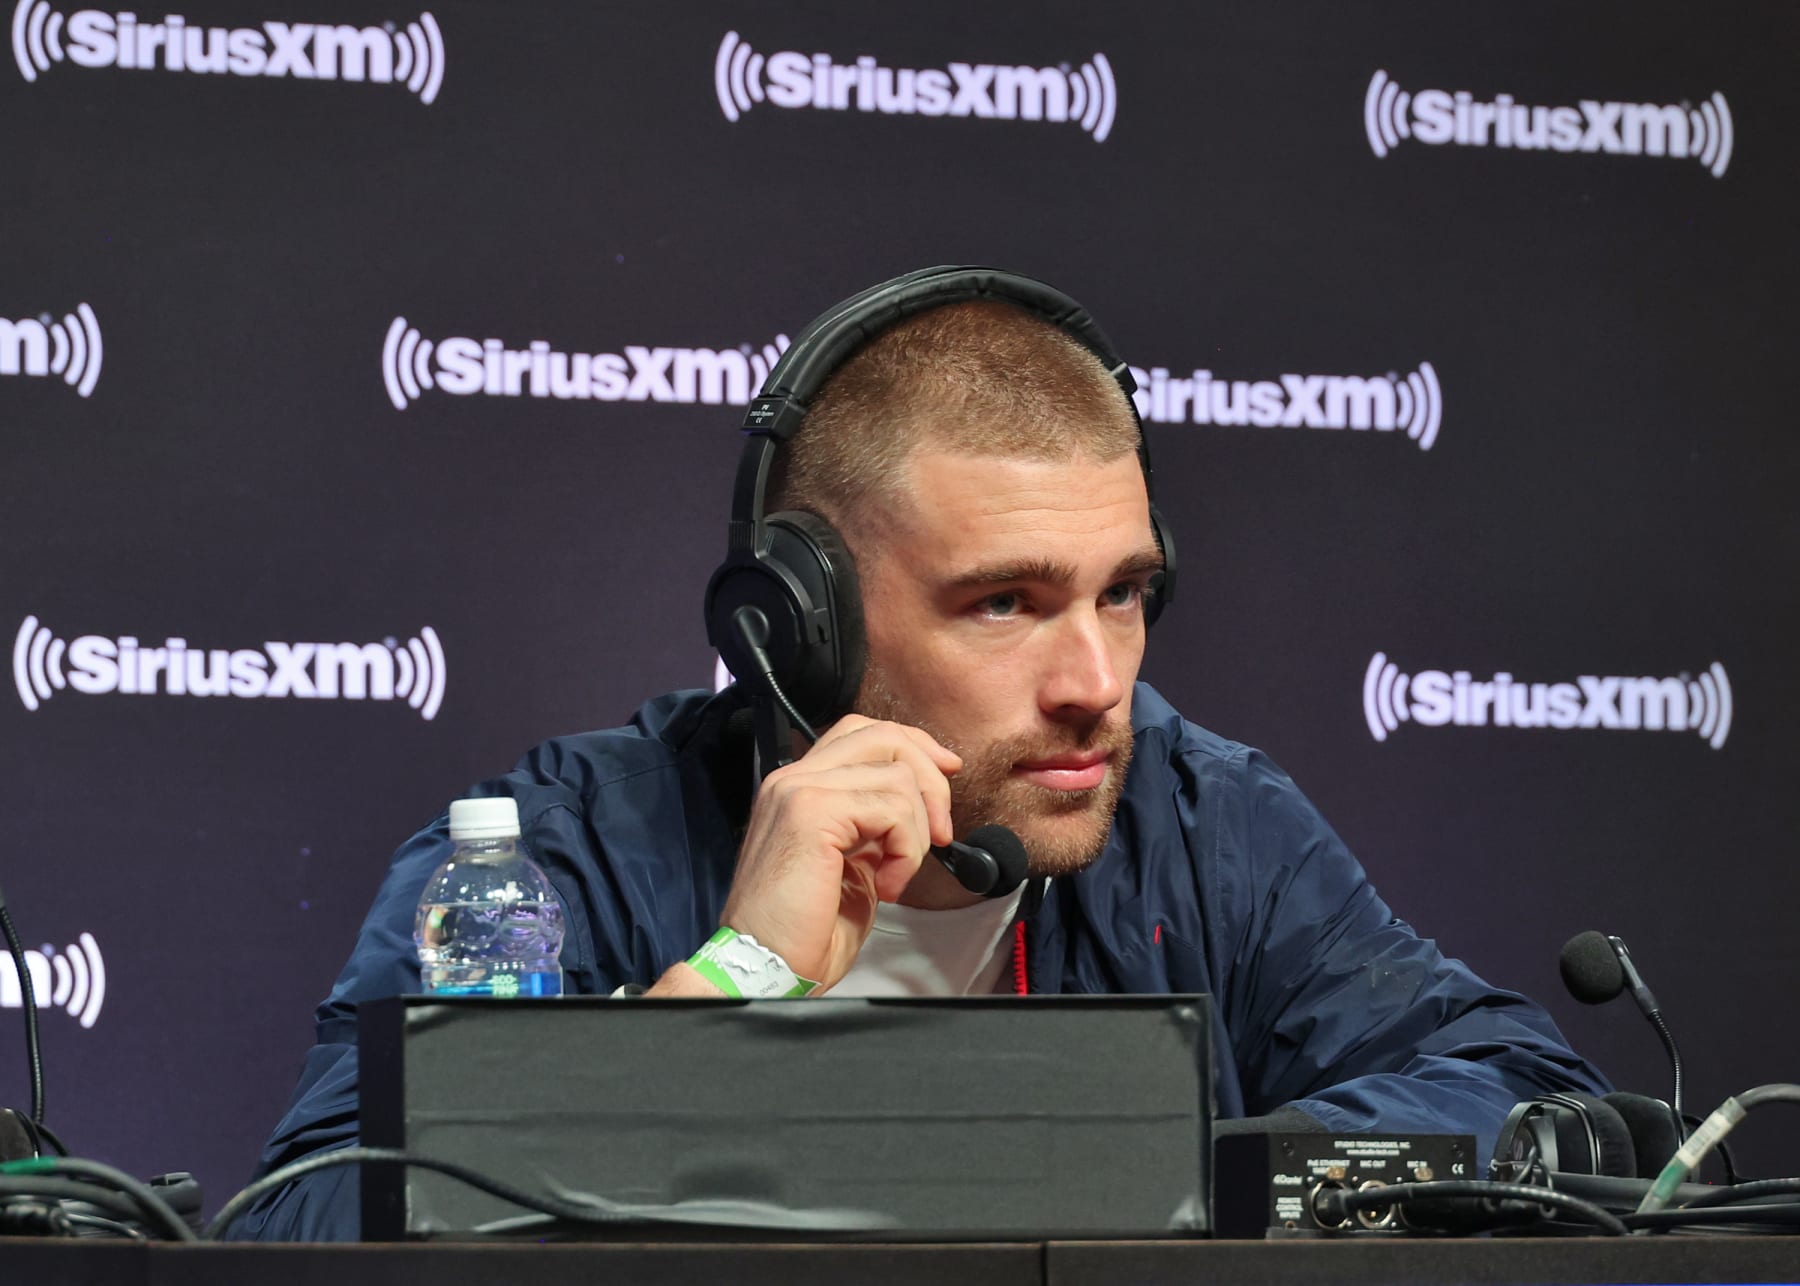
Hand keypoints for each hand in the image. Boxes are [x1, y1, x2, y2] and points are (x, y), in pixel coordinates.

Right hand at [716, 716, 960, 989]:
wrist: (765, 967)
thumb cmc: (802, 932)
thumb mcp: (852, 866)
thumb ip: (873, 827)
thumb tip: (921, 811)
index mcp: (799, 787)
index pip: (862, 733)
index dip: (913, 747)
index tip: (946, 775)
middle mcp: (793, 778)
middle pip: (883, 736)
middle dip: (929, 781)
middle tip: (941, 835)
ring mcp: (799, 790)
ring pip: (897, 775)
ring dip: (917, 833)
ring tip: (896, 875)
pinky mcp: (812, 813)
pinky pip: (892, 808)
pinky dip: (907, 850)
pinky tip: (887, 886)